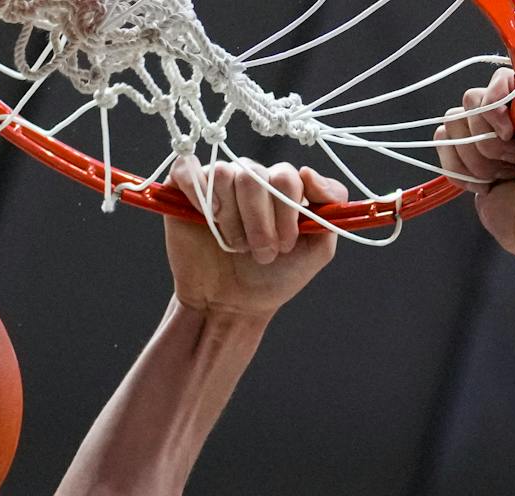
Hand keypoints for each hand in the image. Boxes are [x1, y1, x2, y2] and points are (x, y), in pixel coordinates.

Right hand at [166, 157, 348, 319]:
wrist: (232, 306)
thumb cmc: (273, 278)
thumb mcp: (316, 251)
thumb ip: (329, 213)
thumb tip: (308, 173)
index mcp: (282, 187)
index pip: (288, 176)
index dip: (287, 211)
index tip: (287, 243)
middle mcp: (251, 177)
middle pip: (256, 176)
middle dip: (260, 222)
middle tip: (262, 253)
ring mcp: (217, 181)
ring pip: (225, 176)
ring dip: (233, 220)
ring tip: (236, 247)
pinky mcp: (184, 189)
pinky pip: (188, 170)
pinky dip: (199, 194)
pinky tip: (208, 220)